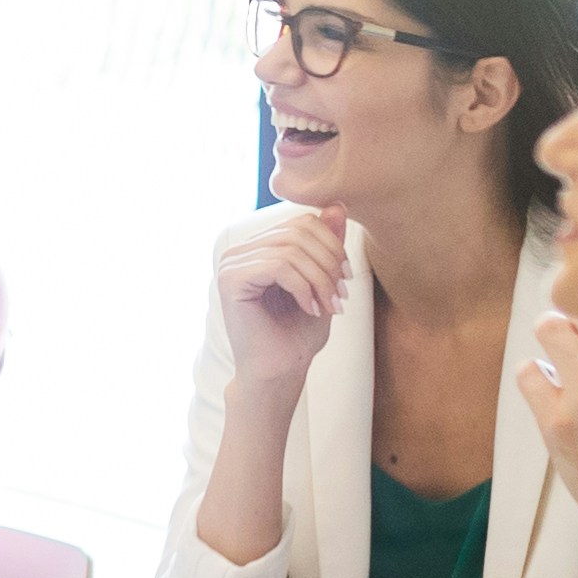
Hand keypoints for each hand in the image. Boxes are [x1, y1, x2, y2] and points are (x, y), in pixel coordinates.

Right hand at [214, 204, 349, 395]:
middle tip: (341, 297)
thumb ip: (326, 244)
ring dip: (320, 279)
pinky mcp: (230, 280)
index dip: (332, 246)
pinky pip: (278, 266)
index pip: (302, 223)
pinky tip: (310, 309)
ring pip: (291, 249)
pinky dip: (303, 288)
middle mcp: (240, 252)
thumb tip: (336, 205)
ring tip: (330, 307)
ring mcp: (231, 264)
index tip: (346, 280)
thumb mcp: (322, 281)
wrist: (279, 372)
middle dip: (328, 264)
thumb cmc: (297, 333)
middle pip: (298, 232)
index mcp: (258, 248)